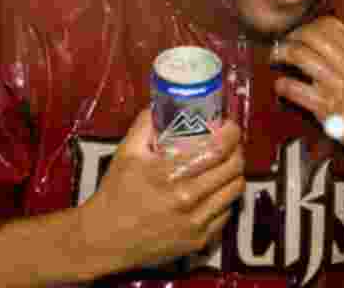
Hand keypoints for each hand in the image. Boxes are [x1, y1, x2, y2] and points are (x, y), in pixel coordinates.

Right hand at [80, 108, 245, 271]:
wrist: (106, 239)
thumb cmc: (116, 193)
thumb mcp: (126, 152)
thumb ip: (146, 124)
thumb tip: (165, 104)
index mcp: (169, 173)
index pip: (217, 149)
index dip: (231, 134)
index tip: (230, 126)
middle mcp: (187, 198)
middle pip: (233, 168)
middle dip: (237, 150)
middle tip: (230, 144)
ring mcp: (196, 222)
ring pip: (235, 190)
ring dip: (235, 173)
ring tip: (226, 165)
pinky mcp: (199, 240)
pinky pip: (227, 213)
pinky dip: (225, 197)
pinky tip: (215, 190)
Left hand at [271, 16, 343, 164]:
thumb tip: (322, 32)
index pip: (328, 25)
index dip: (307, 26)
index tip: (299, 33)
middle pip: (311, 37)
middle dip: (291, 36)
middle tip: (282, 43)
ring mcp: (338, 87)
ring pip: (301, 58)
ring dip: (282, 54)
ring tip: (275, 58)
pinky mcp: (328, 110)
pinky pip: (297, 91)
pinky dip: (283, 85)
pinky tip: (280, 85)